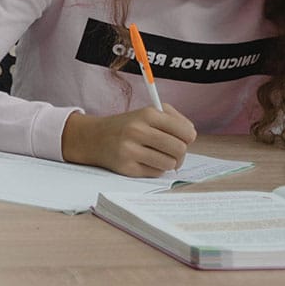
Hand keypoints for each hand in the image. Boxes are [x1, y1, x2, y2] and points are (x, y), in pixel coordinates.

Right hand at [61, 105, 196, 176]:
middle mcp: (138, 130)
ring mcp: (131, 150)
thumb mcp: (147, 113)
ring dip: (168, 162)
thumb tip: (190, 136)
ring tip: (159, 156)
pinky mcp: (126, 167)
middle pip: (180, 149)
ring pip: (170, 163)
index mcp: (147, 114)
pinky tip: (145, 161)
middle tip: (172, 151)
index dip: (188, 137)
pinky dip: (155, 168)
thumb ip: (173, 120)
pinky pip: (156, 172)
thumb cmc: (128, 126)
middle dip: (180, 153)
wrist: (93, 137)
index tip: (182, 138)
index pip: (186, 131)